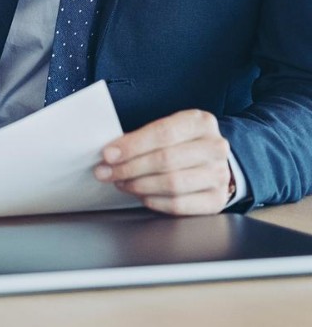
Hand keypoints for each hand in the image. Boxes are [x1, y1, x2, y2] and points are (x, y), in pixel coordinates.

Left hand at [94, 109, 235, 214]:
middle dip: (129, 168)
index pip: (162, 133)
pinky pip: (179, 205)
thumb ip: (143, 137)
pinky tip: (140, 195)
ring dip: (138, 185)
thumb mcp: (168, 128)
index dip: (132, 145)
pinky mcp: (217, 200)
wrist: (213, 161)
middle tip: (106, 172)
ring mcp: (219, 175)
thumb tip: (111, 153)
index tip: (108, 154)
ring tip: (121, 182)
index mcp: (200, 122)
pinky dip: (154, 201)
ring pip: (172, 184)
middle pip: (165, 160)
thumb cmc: (182, 142)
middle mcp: (215, 147)